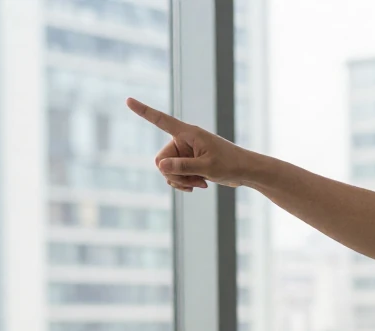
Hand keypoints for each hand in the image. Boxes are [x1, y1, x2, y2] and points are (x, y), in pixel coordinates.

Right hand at [126, 97, 253, 190]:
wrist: (245, 172)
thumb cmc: (230, 164)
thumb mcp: (206, 167)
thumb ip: (183, 167)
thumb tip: (161, 166)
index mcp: (188, 133)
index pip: (161, 120)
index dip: (144, 111)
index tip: (128, 100)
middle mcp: (184, 140)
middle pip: (162, 160)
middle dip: (174, 174)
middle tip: (194, 181)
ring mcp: (186, 152)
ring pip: (167, 170)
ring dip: (181, 181)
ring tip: (200, 183)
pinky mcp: (189, 162)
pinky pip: (175, 175)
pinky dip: (184, 183)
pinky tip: (199, 185)